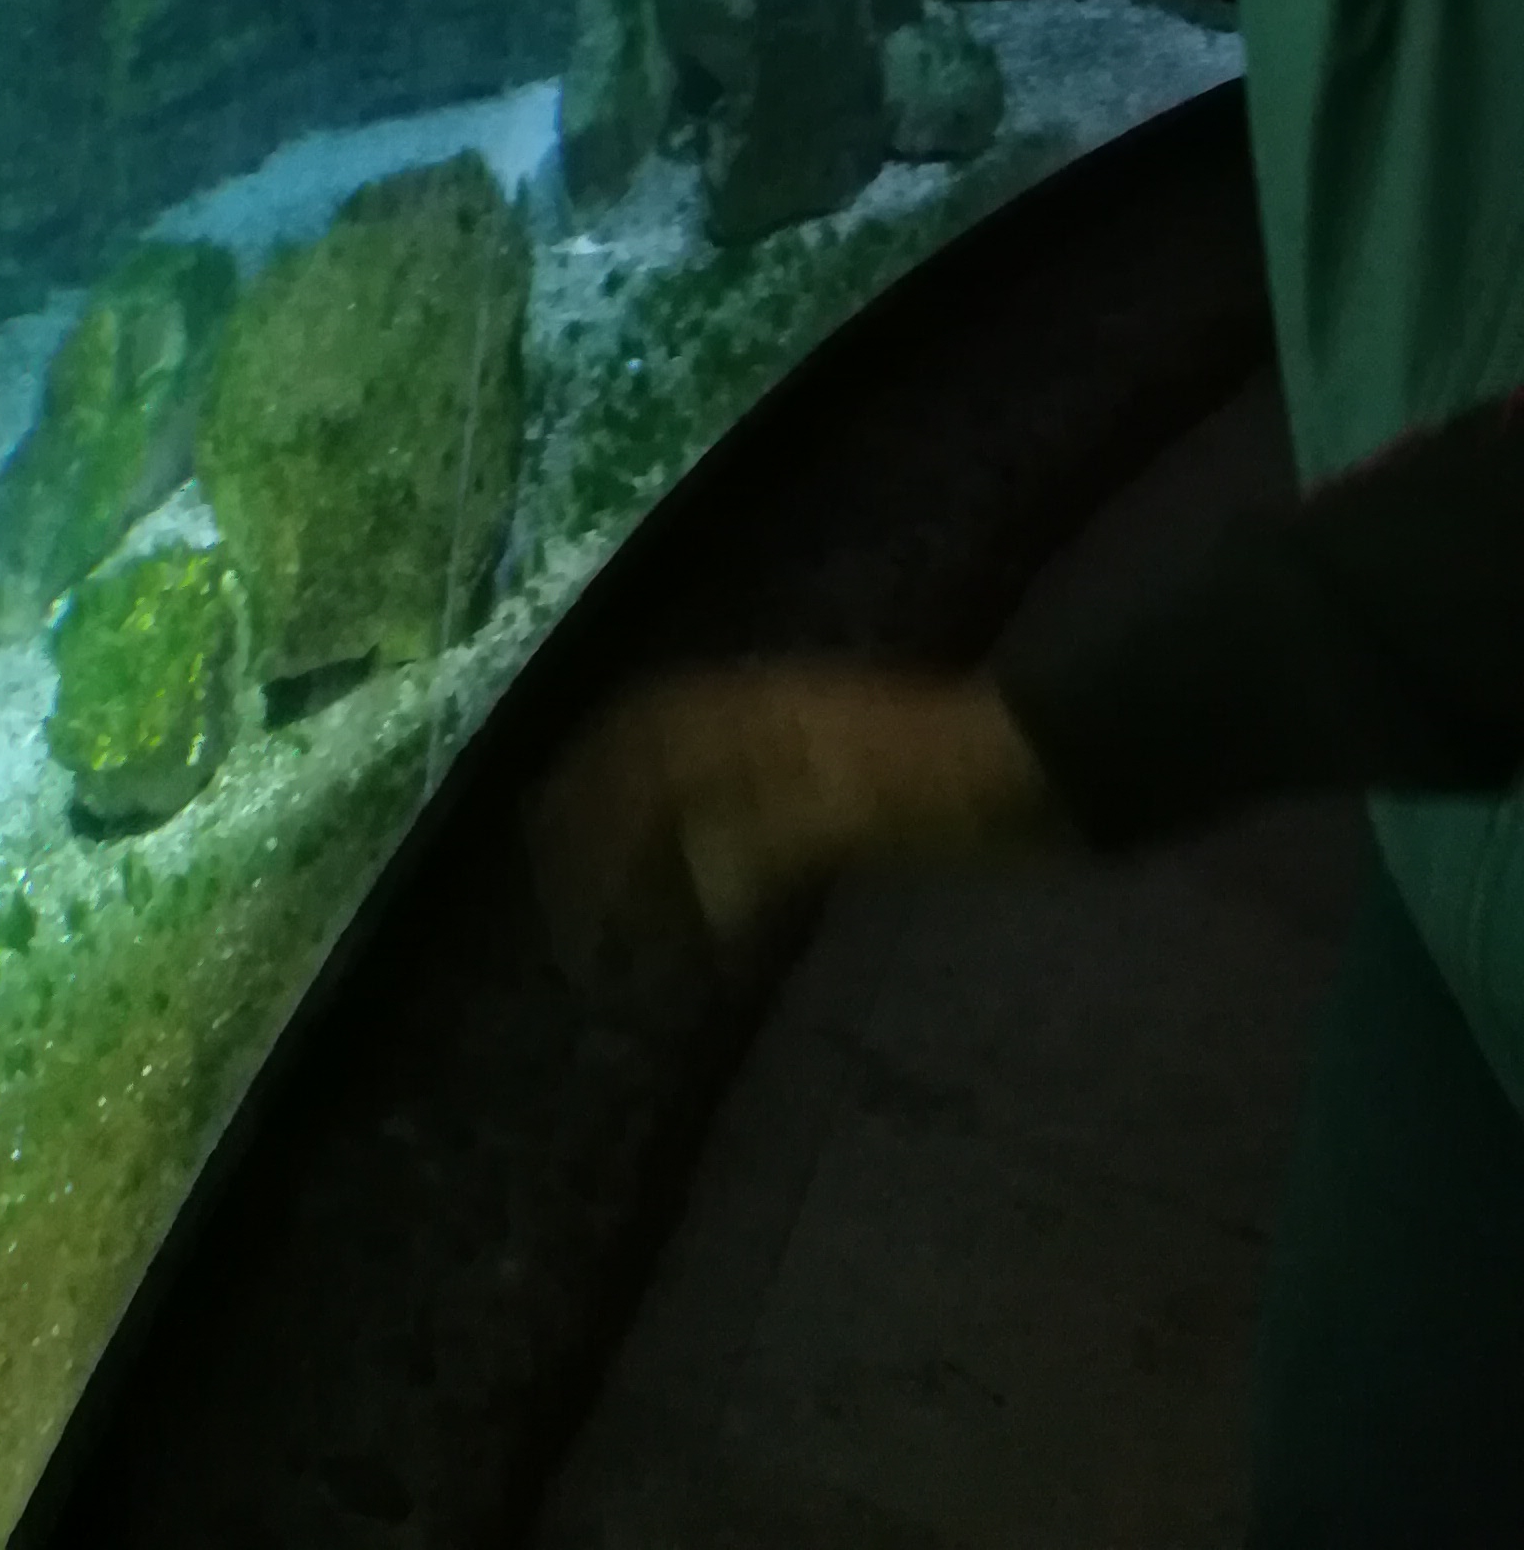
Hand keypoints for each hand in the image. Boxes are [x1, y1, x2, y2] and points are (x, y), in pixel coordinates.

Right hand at [526, 662, 1063, 991]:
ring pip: (699, 772)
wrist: (1050, 763)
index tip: (555, 848)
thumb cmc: (953, 786)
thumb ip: (774, 841)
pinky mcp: (841, 779)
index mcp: (764, 715)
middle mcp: (770, 716)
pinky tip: (714, 887)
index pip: (651, 737)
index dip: (597, 788)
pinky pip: (744, 797)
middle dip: (607, 805)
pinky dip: (706, 836)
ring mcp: (806, 743)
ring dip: (653, 823)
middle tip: (569, 874)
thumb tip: (697, 891)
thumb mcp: (863, 811)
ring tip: (624, 888)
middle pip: (661, 749)